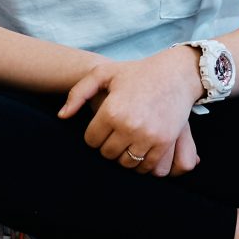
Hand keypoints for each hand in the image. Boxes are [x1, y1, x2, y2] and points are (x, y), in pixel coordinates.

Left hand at [57, 50, 203, 175]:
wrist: (176, 74)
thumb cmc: (136, 72)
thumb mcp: (104, 74)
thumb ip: (78, 93)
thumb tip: (62, 117)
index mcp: (111, 111)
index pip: (91, 140)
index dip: (94, 135)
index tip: (102, 126)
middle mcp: (128, 126)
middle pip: (107, 154)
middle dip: (108, 145)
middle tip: (115, 133)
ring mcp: (148, 136)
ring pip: (126, 163)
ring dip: (124, 155)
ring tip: (127, 140)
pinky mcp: (164, 143)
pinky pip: (146, 166)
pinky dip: (141, 162)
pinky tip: (140, 147)